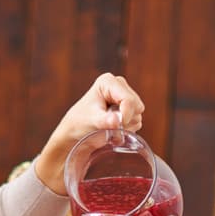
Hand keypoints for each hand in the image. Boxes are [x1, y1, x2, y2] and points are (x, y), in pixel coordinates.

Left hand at [34, 74, 145, 192]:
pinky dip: (127, 128)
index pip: (129, 99)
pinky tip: (113, 129)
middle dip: (126, 119)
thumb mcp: (92, 121)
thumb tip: (116, 121)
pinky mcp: (128, 109)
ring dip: (126, 125)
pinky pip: (137, 121)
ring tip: (108, 127)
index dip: (126, 114)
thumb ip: (105, 121)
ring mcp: (124, 97)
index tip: (117, 126)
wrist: (76, 134)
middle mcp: (119, 86)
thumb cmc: (79, 124)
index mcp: (108, 82)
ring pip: (138, 114)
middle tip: (110, 126)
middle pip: (137, 105)